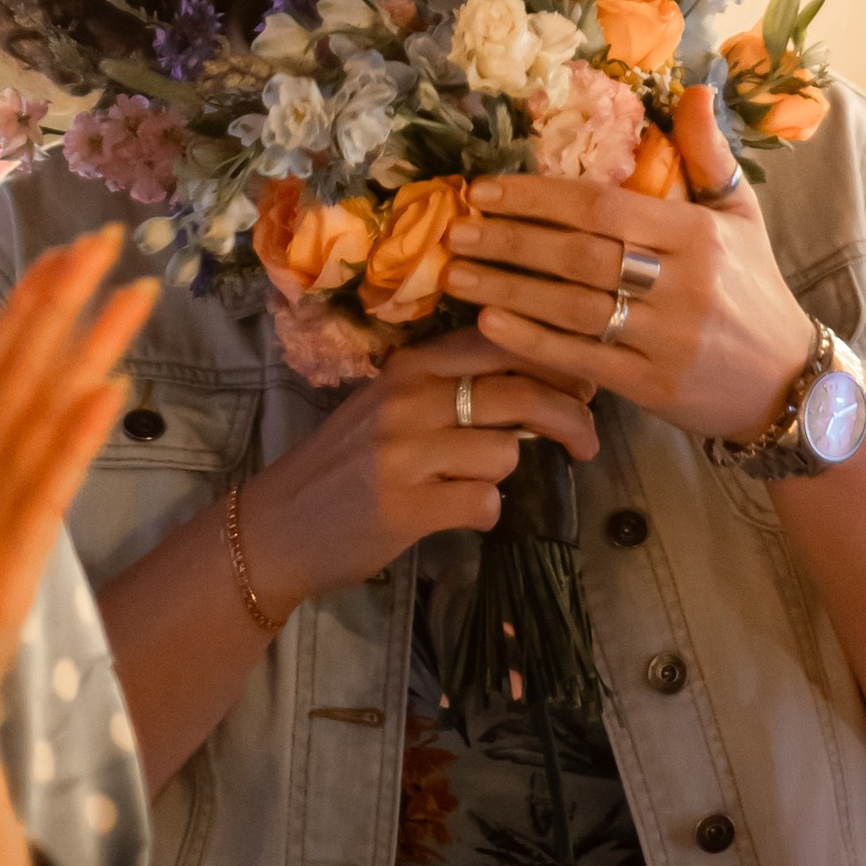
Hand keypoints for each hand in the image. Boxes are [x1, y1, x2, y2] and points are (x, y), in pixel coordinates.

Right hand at [244, 337, 598, 614]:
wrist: (279, 525)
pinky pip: (483, 504)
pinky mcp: (403, 507)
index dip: (558, 359)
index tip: (585, 384)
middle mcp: (408, 398)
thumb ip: (455, 386)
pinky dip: (484, 513)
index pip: (504, 340)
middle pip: (520, 392)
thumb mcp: (393, 403)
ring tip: (474, 483)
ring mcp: (404, 453)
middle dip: (571, 419)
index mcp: (411, 364)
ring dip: (505, 474)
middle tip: (587, 442)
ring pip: (505, 453)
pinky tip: (458, 513)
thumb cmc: (347, 461)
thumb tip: (548, 382)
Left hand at [449, 89, 812, 443]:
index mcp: (698, 233)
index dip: (539, 196)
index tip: (487, 190)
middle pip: (580, 254)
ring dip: (508, 289)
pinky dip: (532, 341)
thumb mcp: (742, 217)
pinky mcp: (654, 385)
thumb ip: (709, 155)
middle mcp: (683, 282)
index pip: (604, 206)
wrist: (789, 384)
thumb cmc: (754, 291)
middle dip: (511, 239)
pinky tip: (490, 324)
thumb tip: (694, 88)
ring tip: (457, 274)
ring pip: (572, 307)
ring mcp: (668, 337)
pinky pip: (582, 359)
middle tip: (456, 230)